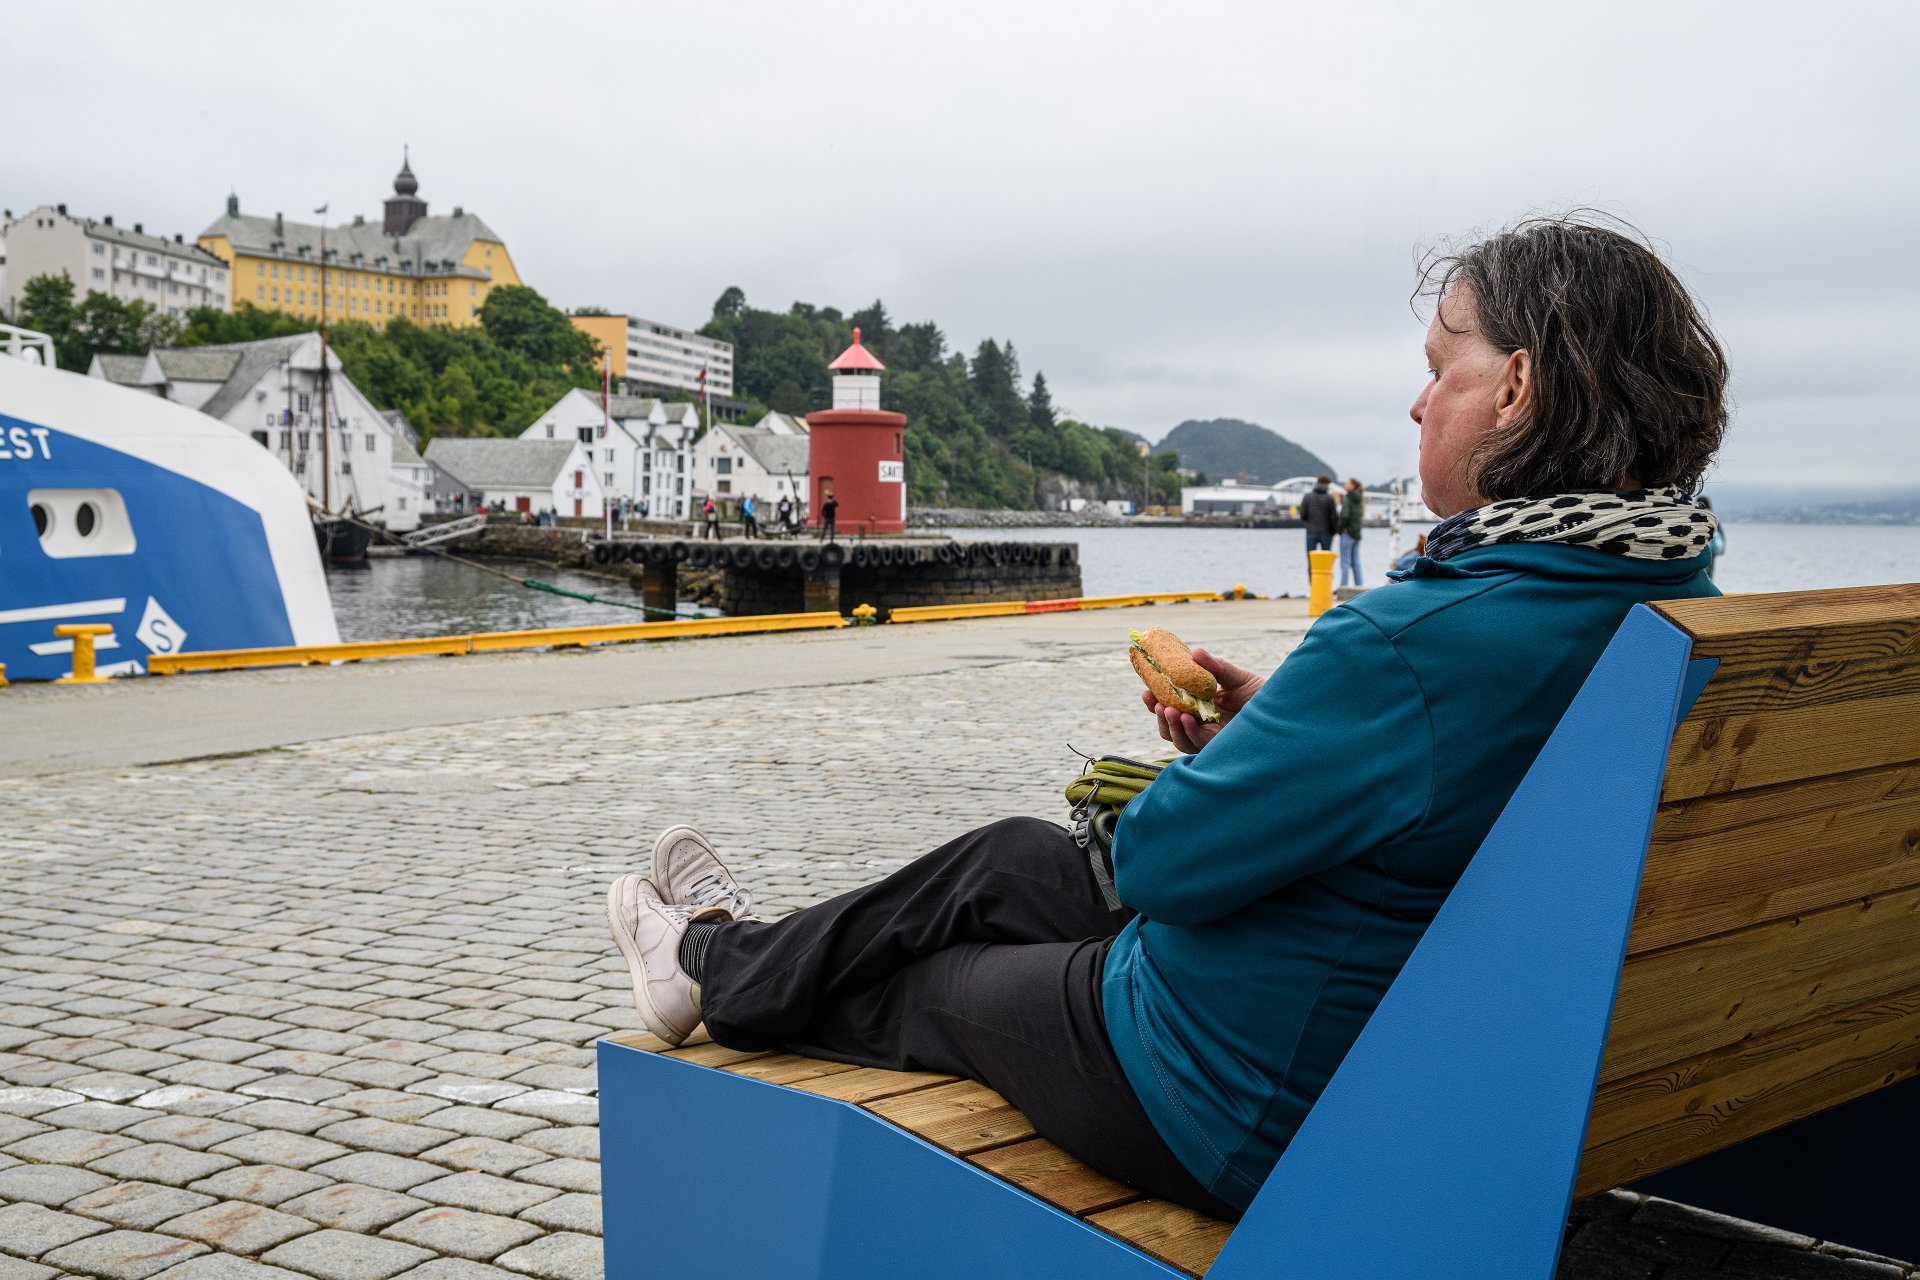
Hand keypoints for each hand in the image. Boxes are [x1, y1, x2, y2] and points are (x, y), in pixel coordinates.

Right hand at [1140, 647, 1263, 753]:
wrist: (1283, 708)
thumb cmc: (1261, 693)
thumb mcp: (1235, 677)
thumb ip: (1215, 667)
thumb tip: (1195, 652)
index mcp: (1199, 707)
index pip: (1171, 706)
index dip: (1155, 700)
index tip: (1146, 688)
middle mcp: (1201, 724)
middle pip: (1170, 726)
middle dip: (1158, 715)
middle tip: (1153, 701)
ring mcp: (1210, 736)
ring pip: (1180, 739)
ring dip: (1170, 726)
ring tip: (1167, 709)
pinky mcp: (1220, 746)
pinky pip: (1199, 743)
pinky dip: (1190, 732)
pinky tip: (1187, 719)